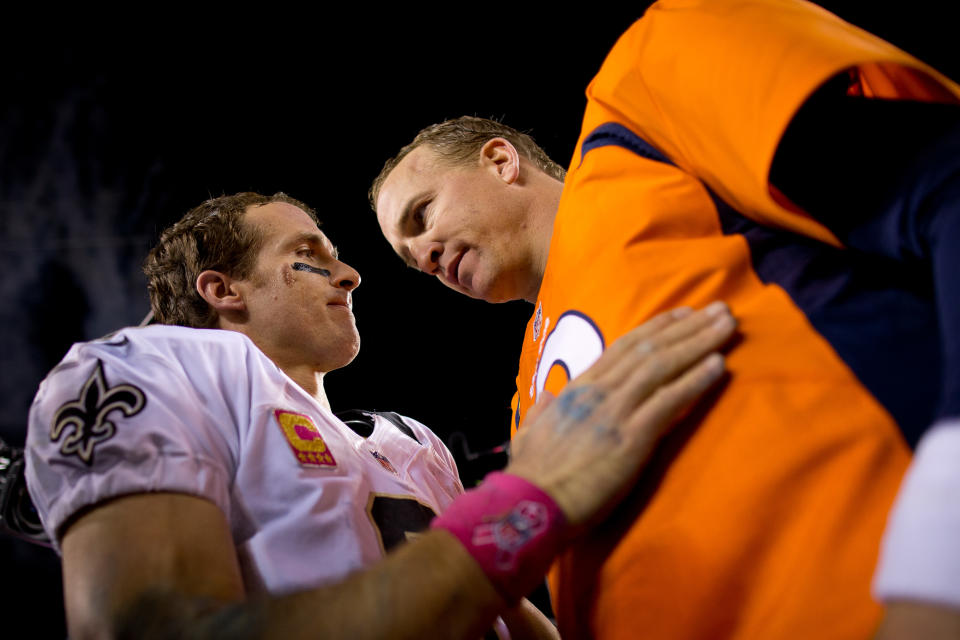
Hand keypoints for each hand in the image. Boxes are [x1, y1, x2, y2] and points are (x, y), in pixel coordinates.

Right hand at [505, 302, 735, 527]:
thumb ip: (541, 409)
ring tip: (728, 325)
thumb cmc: (530, 476)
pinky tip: (718, 364)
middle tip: (720, 308)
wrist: (530, 505)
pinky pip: (669, 400)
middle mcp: (599, 391)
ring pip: (663, 366)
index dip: (656, 328)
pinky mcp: (632, 437)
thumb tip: (547, 396)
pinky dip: (696, 379)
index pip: (623, 348)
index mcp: (578, 389)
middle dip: (688, 327)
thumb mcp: (528, 431)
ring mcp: (616, 411)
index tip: (683, 313)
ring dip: (699, 342)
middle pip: (650, 349)